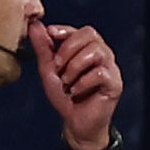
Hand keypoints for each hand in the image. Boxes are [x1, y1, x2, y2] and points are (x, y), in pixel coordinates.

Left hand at [35, 16, 121, 149]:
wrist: (76, 123)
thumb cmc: (65, 96)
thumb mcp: (49, 70)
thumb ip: (43, 48)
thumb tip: (34, 25)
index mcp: (89, 50)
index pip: (83, 31)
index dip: (67, 30)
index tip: (51, 35)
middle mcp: (103, 56)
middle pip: (90, 36)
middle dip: (68, 49)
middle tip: (57, 67)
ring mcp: (111, 69)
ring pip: (96, 52)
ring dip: (75, 66)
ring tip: (67, 81)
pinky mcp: (115, 84)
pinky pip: (100, 73)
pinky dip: (83, 82)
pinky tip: (75, 91)